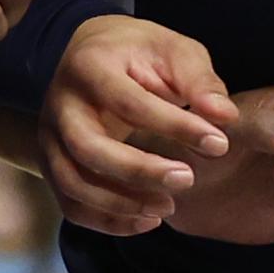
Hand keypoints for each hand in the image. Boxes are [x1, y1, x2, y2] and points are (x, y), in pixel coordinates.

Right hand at [39, 16, 236, 233]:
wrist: (88, 55)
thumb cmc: (137, 53)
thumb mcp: (173, 51)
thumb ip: (199, 81)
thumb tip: (225, 117)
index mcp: (90, 66)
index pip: (129, 103)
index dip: (175, 127)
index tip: (219, 143)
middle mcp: (60, 104)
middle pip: (89, 149)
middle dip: (140, 171)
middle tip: (186, 179)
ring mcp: (49, 137)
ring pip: (74, 183)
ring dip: (121, 204)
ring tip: (168, 206)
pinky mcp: (50, 164)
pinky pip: (71, 204)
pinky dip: (107, 221)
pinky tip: (147, 220)